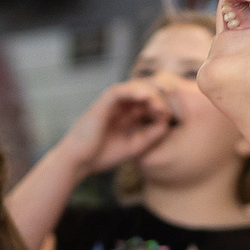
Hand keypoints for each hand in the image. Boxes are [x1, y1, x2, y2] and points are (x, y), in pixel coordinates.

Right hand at [54, 79, 173, 175]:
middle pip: (145, 90)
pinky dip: (133, 91)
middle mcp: (121, 106)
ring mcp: (111, 103)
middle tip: (171, 104)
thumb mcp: (135, 146)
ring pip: (134, 87)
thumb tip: (167, 121)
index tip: (171, 115)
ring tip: (160, 103)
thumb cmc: (102, 156)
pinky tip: (146, 97)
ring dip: (149, 92)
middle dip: (160, 94)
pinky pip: (119, 91)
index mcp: (128, 115)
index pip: (150, 102)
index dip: (163, 105)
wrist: (78, 162)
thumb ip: (152, 135)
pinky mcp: (102, 103)